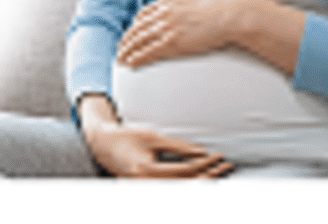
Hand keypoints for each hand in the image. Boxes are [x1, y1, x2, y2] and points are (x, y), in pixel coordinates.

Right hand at [82, 120, 233, 178]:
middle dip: (210, 176)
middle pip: (186, 185)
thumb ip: (178, 146)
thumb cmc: (124, 137)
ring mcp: (145, 189)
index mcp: (146, 171)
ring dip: (201, 182)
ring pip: (181, 190)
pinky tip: (200, 180)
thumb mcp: (152, 137)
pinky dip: (188, 184)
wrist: (102, 144)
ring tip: (218, 174)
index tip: (219, 156)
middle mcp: (145, 184)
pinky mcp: (146, 189)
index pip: (186, 171)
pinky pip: (171, 188)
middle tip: (225, 166)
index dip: (206, 164)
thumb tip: (201, 153)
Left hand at [116, 0, 248, 68]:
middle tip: (121, 46)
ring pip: (139, 40)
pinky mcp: (172, 43)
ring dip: (127, 50)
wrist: (234, 13)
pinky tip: (130, 63)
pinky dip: (137, 58)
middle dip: (127, 38)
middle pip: (138, 27)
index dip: (137, 23)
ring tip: (121, 58)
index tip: (134, 29)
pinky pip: (148, 52)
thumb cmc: (225, 0)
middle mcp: (164, 12)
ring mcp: (167, 28)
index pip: (146, 12)